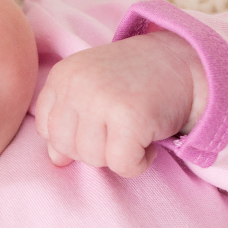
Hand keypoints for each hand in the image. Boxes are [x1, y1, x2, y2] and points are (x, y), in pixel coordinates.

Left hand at [34, 32, 207, 176]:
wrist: (181, 62)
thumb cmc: (133, 81)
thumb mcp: (93, 92)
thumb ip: (68, 122)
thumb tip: (56, 161)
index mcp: (62, 76)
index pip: (46, 130)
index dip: (74, 136)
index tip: (100, 122)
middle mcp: (77, 84)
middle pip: (66, 148)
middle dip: (94, 149)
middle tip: (119, 129)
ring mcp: (102, 99)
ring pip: (93, 159)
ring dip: (117, 155)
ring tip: (134, 131)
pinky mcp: (130, 116)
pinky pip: (123, 165)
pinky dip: (139, 163)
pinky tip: (148, 142)